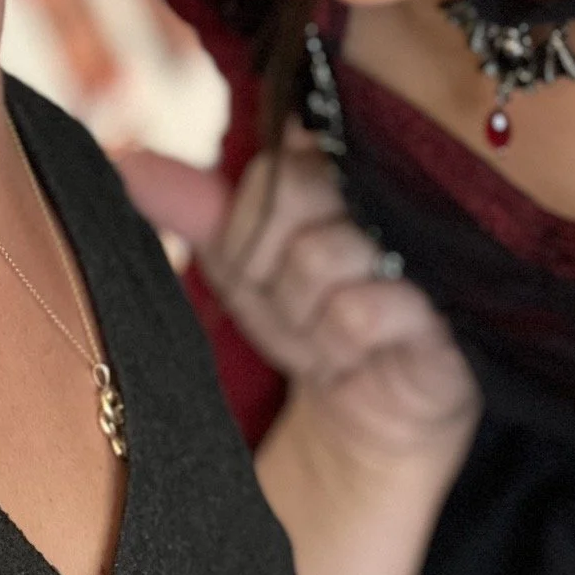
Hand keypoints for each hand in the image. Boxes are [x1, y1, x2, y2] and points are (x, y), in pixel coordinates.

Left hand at [120, 120, 479, 476]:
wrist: (365, 416)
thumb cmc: (307, 321)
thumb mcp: (242, 265)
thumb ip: (195, 206)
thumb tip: (123, 159)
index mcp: (347, 170)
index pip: (278, 160)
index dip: (252, 221)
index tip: (263, 262)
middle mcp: (394, 195)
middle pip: (299, 189)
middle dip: (270, 263)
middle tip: (293, 299)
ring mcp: (428, 252)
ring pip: (322, 254)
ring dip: (303, 310)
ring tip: (327, 331)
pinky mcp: (452, 317)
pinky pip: (361, 311)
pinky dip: (340, 336)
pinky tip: (355, 353)